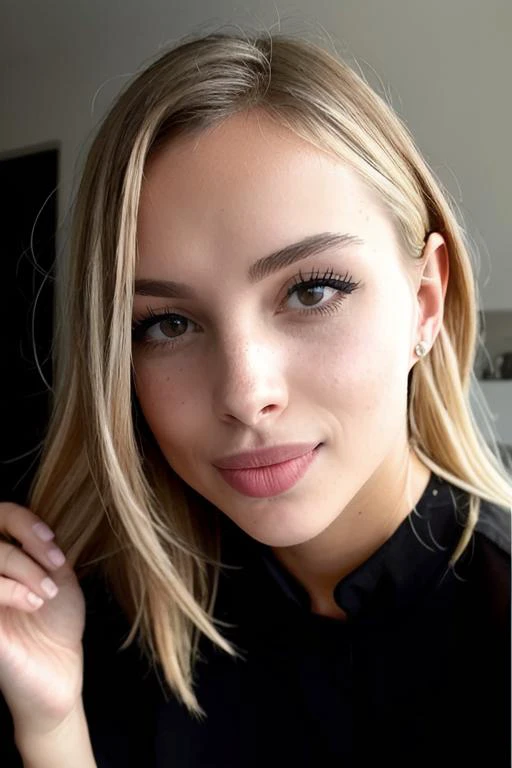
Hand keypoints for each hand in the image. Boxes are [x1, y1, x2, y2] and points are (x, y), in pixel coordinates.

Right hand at [0, 502, 85, 737]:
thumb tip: (43, 520)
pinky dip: (9, 589)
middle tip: (55, 570)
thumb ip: (45, 547)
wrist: (58, 672)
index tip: (53, 543)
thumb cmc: (57, 624)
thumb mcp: (58, 576)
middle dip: (28, 546)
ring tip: (45, 593)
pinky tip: (32, 604)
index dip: (23, 521)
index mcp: (5, 559)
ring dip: (22, 568)